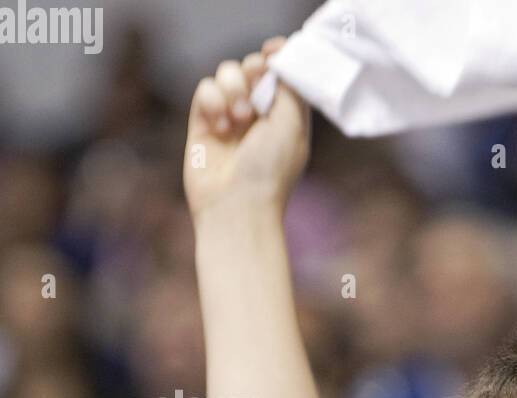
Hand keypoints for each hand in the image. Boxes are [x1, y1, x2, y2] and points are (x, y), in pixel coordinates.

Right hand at [184, 37, 309, 217]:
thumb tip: (281, 57)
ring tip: (239, 118)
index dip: (277, 57)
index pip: (281, 74)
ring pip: (226, 75)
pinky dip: (212, 101)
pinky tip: (219, 127)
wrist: (236, 207)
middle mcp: (260, 116)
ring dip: (232, 89)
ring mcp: (231, 118)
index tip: (272, 51)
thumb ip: (290, 87)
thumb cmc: (270, 172)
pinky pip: (204, 89)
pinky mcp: (204, 122)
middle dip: (252, 70)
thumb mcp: (293, 126)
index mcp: (287, 117)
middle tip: (255, 87)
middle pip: (252, 67)